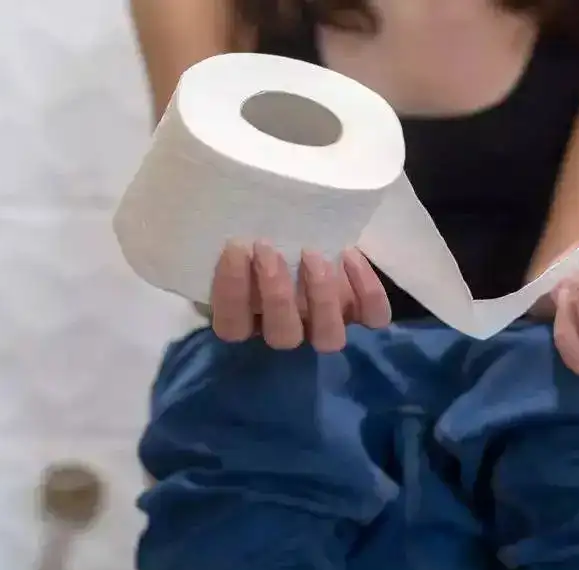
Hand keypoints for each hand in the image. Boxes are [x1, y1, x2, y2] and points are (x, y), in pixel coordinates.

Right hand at [209, 241, 390, 351]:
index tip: (235, 247)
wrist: (304, 222)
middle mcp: (286, 330)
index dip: (231, 292)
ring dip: (320, 296)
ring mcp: (326, 326)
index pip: (232, 327)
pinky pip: (372, 317)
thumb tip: (206, 226)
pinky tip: (349, 254)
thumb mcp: (233, 234)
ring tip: (313, 253)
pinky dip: (367, 291)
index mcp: (246, 319)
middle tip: (267, 248)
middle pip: (283, 337)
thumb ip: (223, 242)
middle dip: (275, 294)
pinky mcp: (361, 313)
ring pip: (329, 338)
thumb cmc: (258, 231)